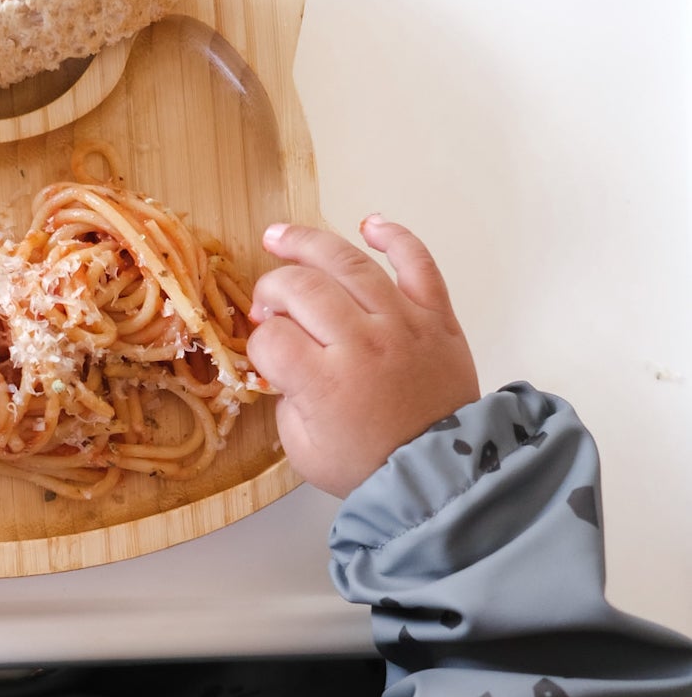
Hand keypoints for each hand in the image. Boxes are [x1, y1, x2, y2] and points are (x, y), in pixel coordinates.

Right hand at [245, 216, 479, 498]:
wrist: (438, 472)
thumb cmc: (368, 464)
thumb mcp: (302, 448)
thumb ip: (285, 398)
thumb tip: (283, 357)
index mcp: (324, 382)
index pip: (271, 337)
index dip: (259, 341)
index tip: (266, 352)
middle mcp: (361, 343)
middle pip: (300, 287)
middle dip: (271, 290)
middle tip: (266, 304)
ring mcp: (401, 323)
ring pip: (348, 262)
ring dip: (307, 243)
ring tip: (280, 237)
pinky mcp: (435, 316)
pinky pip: (417, 261)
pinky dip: (394, 236)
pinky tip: (369, 225)